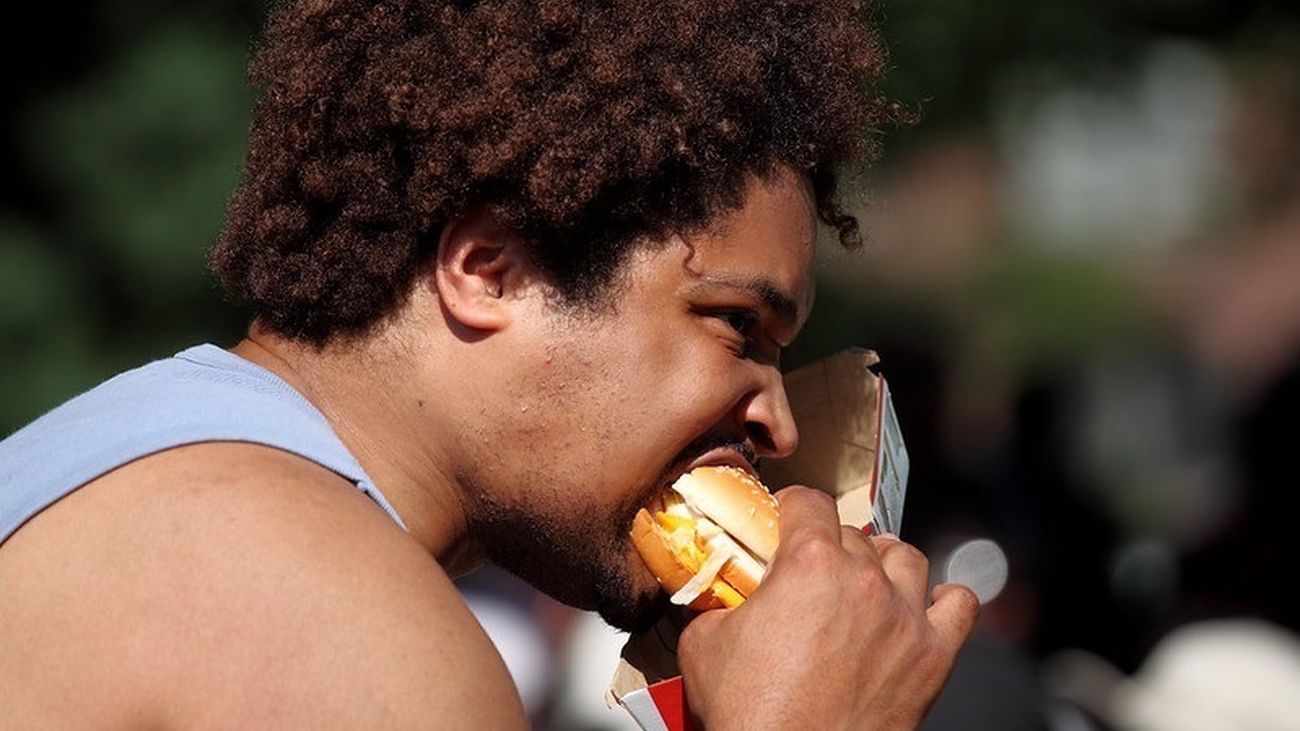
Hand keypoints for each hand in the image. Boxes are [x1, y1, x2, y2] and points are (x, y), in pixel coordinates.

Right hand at [676, 486, 978, 729]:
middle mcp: (864, 581)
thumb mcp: (706, 643)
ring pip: (906, 557)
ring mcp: (904, 617)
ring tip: (865, 581)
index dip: (792, 507)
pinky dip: (943, 600)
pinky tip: (921, 607)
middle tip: (809, 573)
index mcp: (809, 564)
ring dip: (884, 562)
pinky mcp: (931, 657)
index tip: (786, 520)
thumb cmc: (752, 715)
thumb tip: (725, 598)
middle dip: (829, 546)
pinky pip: (959, 604)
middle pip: (853, 533)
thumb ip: (721, 603)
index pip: (809, 501)